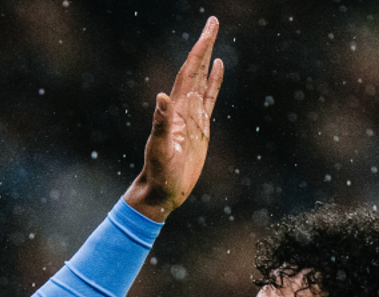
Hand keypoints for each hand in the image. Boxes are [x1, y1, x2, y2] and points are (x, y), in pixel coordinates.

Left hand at [122, 16, 223, 220]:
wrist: (161, 192)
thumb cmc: (159, 174)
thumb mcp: (161, 150)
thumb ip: (161, 124)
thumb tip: (162, 96)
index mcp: (176, 109)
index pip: (189, 72)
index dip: (199, 50)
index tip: (210, 29)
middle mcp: (183, 107)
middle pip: (196, 69)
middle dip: (205, 44)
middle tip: (213, 21)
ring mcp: (192, 116)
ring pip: (202, 79)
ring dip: (208, 58)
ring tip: (214, 37)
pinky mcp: (200, 127)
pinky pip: (209, 97)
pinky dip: (214, 80)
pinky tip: (218, 67)